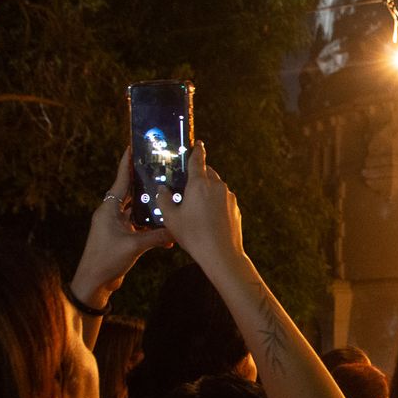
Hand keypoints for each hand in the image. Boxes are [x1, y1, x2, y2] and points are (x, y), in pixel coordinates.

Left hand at [71, 148, 172, 303]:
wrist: (94, 282)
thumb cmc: (107, 260)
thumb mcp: (134, 246)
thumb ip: (157, 236)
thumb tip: (177, 230)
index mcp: (109, 209)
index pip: (120, 180)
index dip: (126, 164)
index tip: (132, 147)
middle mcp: (111, 213)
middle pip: (129, 192)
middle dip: (142, 181)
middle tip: (157, 169)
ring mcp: (115, 225)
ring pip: (135, 209)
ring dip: (148, 204)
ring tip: (165, 194)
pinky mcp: (120, 237)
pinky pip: (137, 224)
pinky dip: (149, 224)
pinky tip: (164, 225)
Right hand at [158, 143, 244, 269]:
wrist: (221, 254)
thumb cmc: (194, 235)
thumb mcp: (171, 218)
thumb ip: (164, 200)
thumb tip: (162, 189)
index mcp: (200, 184)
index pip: (198, 160)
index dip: (196, 150)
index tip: (198, 143)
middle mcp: (217, 186)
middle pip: (208, 173)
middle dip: (199, 175)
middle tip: (188, 185)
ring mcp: (229, 197)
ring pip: (216, 187)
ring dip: (207, 191)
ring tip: (196, 206)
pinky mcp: (236, 208)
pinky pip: (223, 200)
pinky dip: (215, 203)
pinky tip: (208, 217)